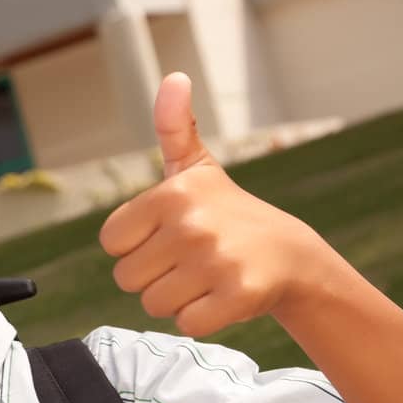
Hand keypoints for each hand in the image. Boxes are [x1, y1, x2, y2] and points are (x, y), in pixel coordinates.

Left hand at [99, 72, 337, 336]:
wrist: (290, 255)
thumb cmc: (228, 212)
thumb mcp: (197, 168)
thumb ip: (174, 127)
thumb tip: (174, 77)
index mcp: (172, 194)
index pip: (111, 244)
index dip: (136, 247)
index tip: (167, 237)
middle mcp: (192, 224)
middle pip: (128, 280)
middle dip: (155, 278)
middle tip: (190, 261)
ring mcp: (216, 260)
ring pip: (155, 305)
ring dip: (178, 299)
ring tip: (207, 277)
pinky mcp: (237, 295)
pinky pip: (188, 324)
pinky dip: (202, 318)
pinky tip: (223, 296)